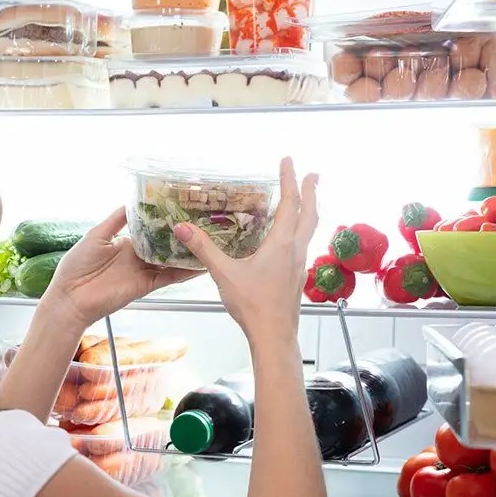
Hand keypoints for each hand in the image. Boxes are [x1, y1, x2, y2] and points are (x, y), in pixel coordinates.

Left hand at [39, 208, 196, 331]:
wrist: (71, 298)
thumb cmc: (76, 266)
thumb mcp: (96, 235)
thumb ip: (116, 220)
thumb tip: (131, 201)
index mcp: (125, 243)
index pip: (150, 230)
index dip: (164, 221)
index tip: (181, 208)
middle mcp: (137, 257)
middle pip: (164, 245)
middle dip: (180, 236)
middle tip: (203, 222)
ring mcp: (142, 271)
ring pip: (171, 260)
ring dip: (187, 253)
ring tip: (209, 241)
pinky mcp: (145, 286)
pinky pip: (168, 277)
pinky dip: (184, 272)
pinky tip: (200, 264)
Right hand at [173, 158, 318, 345]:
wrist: (274, 335)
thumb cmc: (253, 304)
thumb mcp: (224, 273)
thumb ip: (204, 248)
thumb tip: (182, 227)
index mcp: (281, 243)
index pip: (289, 203)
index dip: (289, 180)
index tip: (289, 161)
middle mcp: (295, 250)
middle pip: (310, 214)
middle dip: (311, 191)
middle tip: (313, 174)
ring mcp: (299, 264)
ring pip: (310, 230)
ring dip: (310, 211)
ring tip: (307, 201)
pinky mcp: (297, 277)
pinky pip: (303, 245)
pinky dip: (302, 231)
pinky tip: (291, 239)